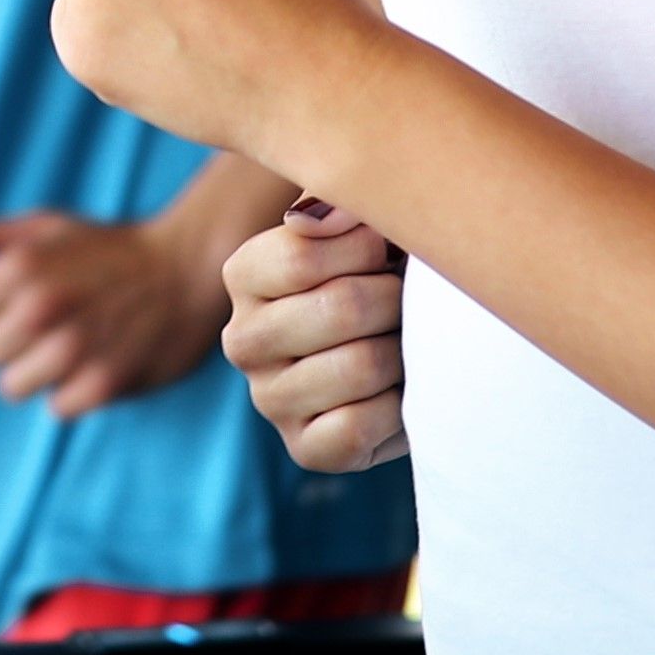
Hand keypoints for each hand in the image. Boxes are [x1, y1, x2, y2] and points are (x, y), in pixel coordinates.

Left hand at [0, 209, 228, 419]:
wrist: (189, 266)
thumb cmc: (107, 248)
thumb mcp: (40, 229)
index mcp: (19, 265)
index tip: (31, 298)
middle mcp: (41, 305)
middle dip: (15, 342)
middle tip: (58, 322)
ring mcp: (72, 347)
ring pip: (14, 388)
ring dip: (41, 372)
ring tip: (75, 344)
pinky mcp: (103, 383)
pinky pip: (57, 408)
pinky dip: (75, 392)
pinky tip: (99, 362)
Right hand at [223, 203, 407, 471]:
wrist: (408, 354)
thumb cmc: (383, 276)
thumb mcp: (362, 228)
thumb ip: (339, 205)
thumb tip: (309, 218)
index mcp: (245, 274)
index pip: (301, 256)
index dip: (368, 250)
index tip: (389, 252)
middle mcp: (242, 338)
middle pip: (339, 308)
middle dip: (397, 301)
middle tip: (411, 301)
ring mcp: (269, 398)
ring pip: (359, 367)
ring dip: (404, 354)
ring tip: (409, 344)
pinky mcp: (303, 449)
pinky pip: (359, 427)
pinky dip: (398, 409)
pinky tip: (400, 393)